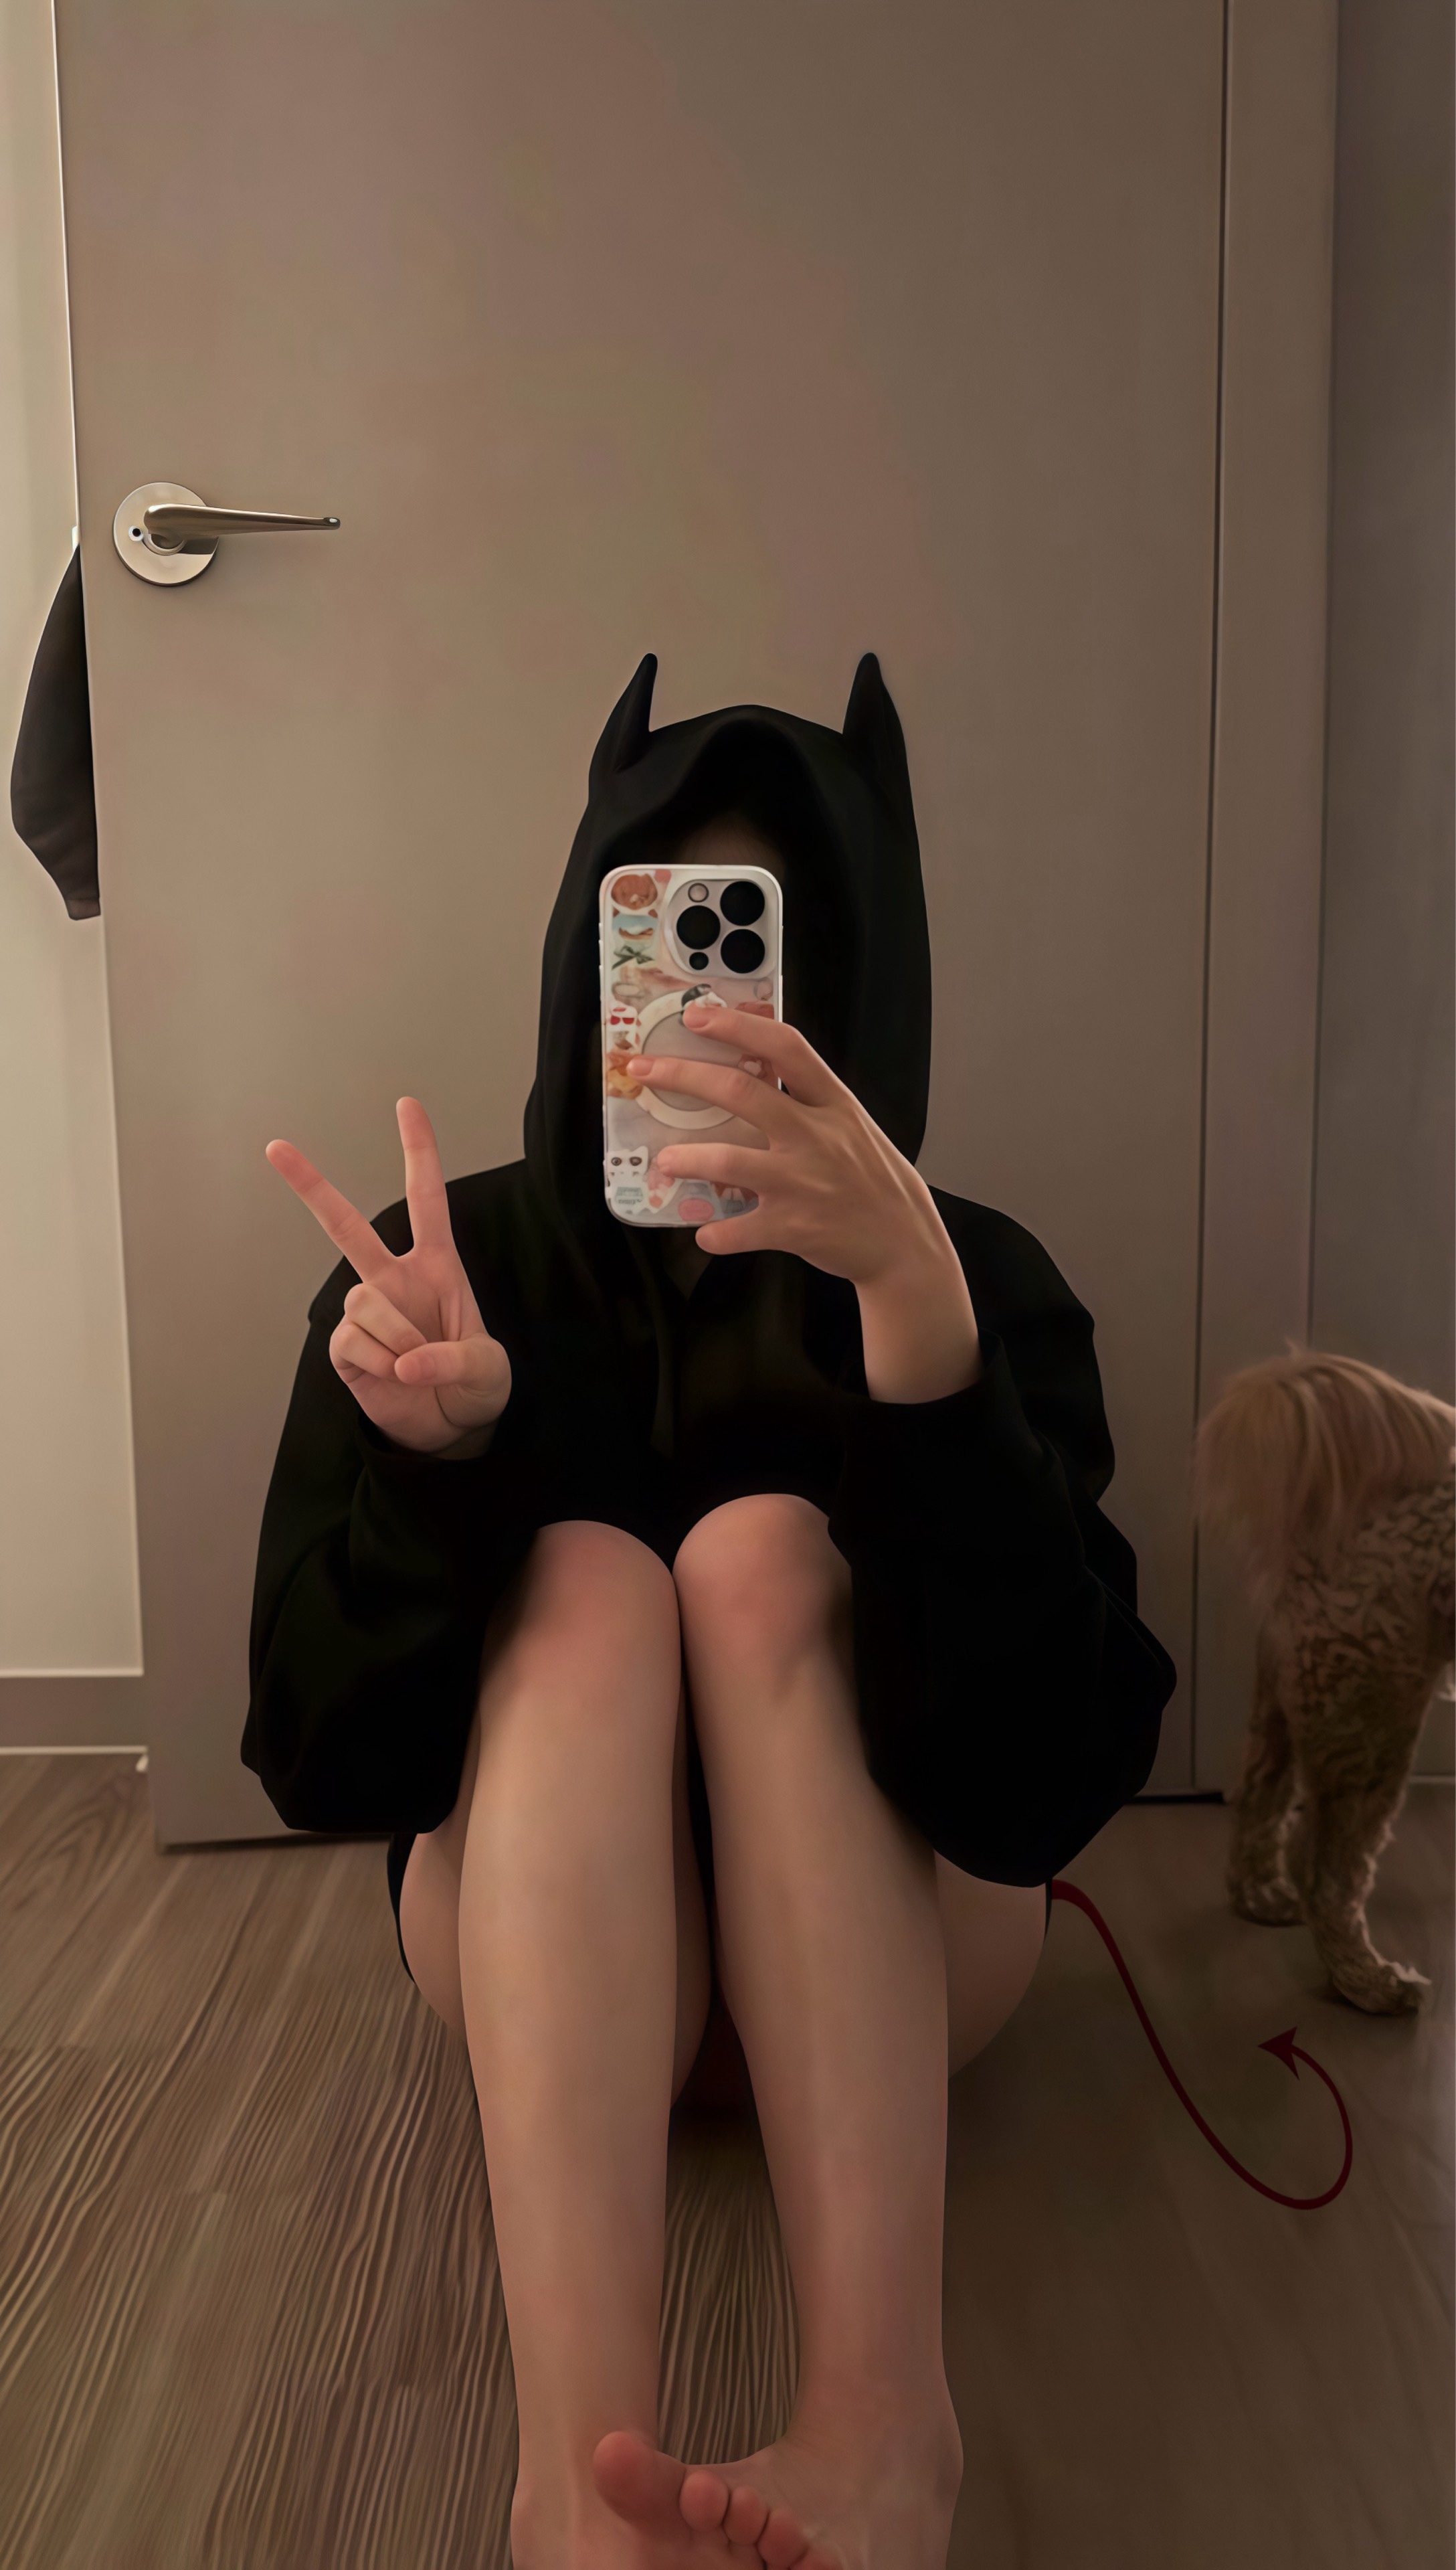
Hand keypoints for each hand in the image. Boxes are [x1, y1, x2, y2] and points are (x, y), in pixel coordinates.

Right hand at [266, 1099, 511, 1454]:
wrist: (453, 1430)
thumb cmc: (475, 1386)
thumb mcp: (487, 1369)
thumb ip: (454, 1359)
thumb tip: (404, 1359)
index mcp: (436, 1267)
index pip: (427, 1200)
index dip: (419, 1152)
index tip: (406, 1105)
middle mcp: (394, 1280)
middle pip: (346, 1225)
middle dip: (311, 1185)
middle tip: (275, 1147)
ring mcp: (366, 1312)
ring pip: (362, 1298)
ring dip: (395, 1334)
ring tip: (415, 1362)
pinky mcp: (345, 1348)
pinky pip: (350, 1340)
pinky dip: (377, 1361)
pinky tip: (394, 1375)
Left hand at [629, 1009, 981, 1401]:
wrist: (904, 1242)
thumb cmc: (872, 1179)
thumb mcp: (851, 1126)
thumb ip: (808, 1100)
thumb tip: (754, 1068)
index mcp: (833, 1104)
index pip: (786, 1048)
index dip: (738, 1027)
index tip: (697, 1016)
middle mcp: (816, 1136)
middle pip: (742, 1093)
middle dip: (684, 1077)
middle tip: (643, 1072)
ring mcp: (804, 1182)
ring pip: (729, 1160)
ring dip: (687, 1159)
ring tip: (664, 1161)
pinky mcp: (794, 1227)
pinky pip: (739, 1229)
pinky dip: (716, 1233)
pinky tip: (706, 1231)